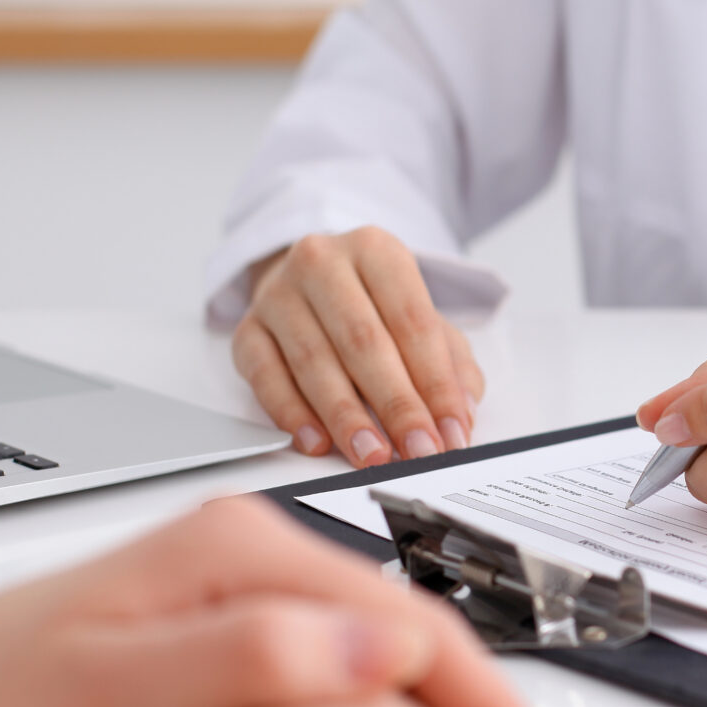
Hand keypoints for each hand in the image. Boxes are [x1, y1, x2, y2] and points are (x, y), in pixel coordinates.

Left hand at [0, 497, 568, 706]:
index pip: (415, 623)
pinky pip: (353, 668)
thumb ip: (248, 659)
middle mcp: (256, 550)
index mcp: (241, 548)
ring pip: (395, 653)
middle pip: (421, 633)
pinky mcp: (237, 625)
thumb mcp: (113, 699)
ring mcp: (249, 585)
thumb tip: (385, 645)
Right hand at [234, 228, 485, 465]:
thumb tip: (459, 413)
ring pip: (314, 362)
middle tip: (419, 451)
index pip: (412, 321)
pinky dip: (291, 414)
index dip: (436, 383)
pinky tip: (317, 443)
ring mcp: (278, 295)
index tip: (452, 432)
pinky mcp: (247, 329)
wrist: (310, 281)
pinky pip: (265, 376)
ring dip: (347, 417)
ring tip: (374, 455)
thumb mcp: (420, 319)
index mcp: (375, 250)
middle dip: (396, 405)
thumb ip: (450, 362)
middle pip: (363, 341)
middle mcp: (322, 263)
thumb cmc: (374, 307)